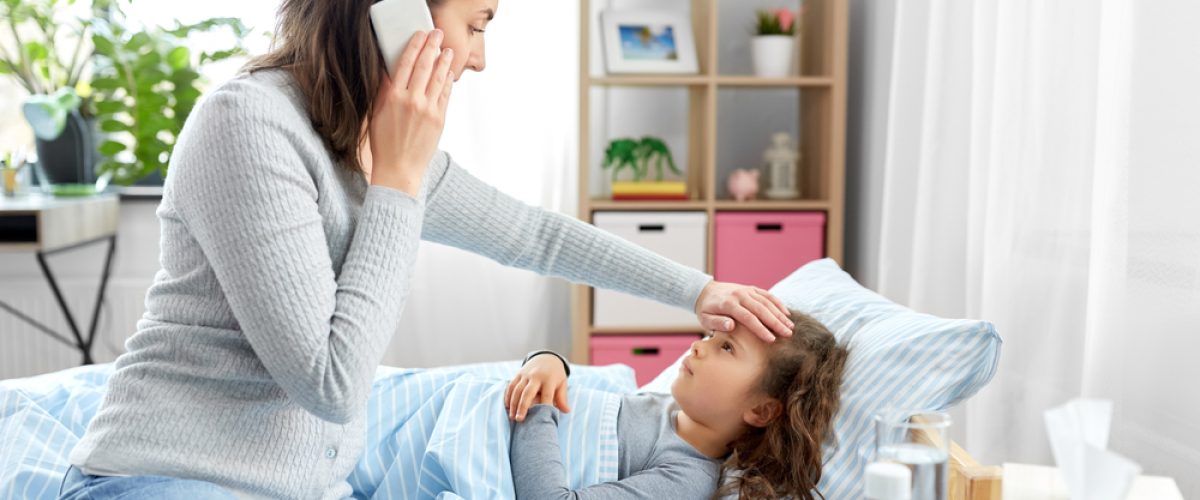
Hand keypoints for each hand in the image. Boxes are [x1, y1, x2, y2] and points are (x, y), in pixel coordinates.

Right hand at [368, 29, 454, 195]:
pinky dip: (447, 82)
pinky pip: (445, 95)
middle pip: (424, 66)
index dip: (414, 46)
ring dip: (444, 62)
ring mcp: (428, 110)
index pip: (405, 63)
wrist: (399, 169)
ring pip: (438, 78)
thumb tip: (389, 71)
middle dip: (432, 47)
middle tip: (437, 35)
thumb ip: (384, 90)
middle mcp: (412, 100)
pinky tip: (448, 73)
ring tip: (447, 51)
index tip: (419, 35)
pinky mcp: (439, 119)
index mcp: (393, 97)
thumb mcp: (377, 113)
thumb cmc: (384, 143)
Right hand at [505, 354, 569, 421]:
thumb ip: (562, 397)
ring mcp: (526, 374)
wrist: (546, 358)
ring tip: (512, 417)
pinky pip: (511, 386)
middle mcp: (536, 376)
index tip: (542, 418)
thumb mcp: (562, 383)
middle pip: (528, 392)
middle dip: (523, 406)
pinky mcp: (518, 374)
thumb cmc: (555, 374)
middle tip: (519, 420)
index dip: (545, 406)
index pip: (547, 394)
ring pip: (517, 390)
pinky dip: (508, 396)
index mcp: (549, 379)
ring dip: (513, 404)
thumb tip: (566, 411)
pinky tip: (507, 407)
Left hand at [694, 281, 793, 341]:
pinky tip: (786, 313)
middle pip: (762, 310)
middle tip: (788, 334)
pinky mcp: (750, 289)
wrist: (704, 290)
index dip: (761, 329)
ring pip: (767, 302)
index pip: (748, 318)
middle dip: (776, 323)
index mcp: (729, 304)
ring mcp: (746, 290)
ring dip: (780, 314)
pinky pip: (767, 295)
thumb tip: (731, 326)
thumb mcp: (705, 319)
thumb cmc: (705, 310)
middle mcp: (739, 295)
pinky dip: (778, 303)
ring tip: (790, 326)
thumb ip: (717, 323)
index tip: (772, 339)